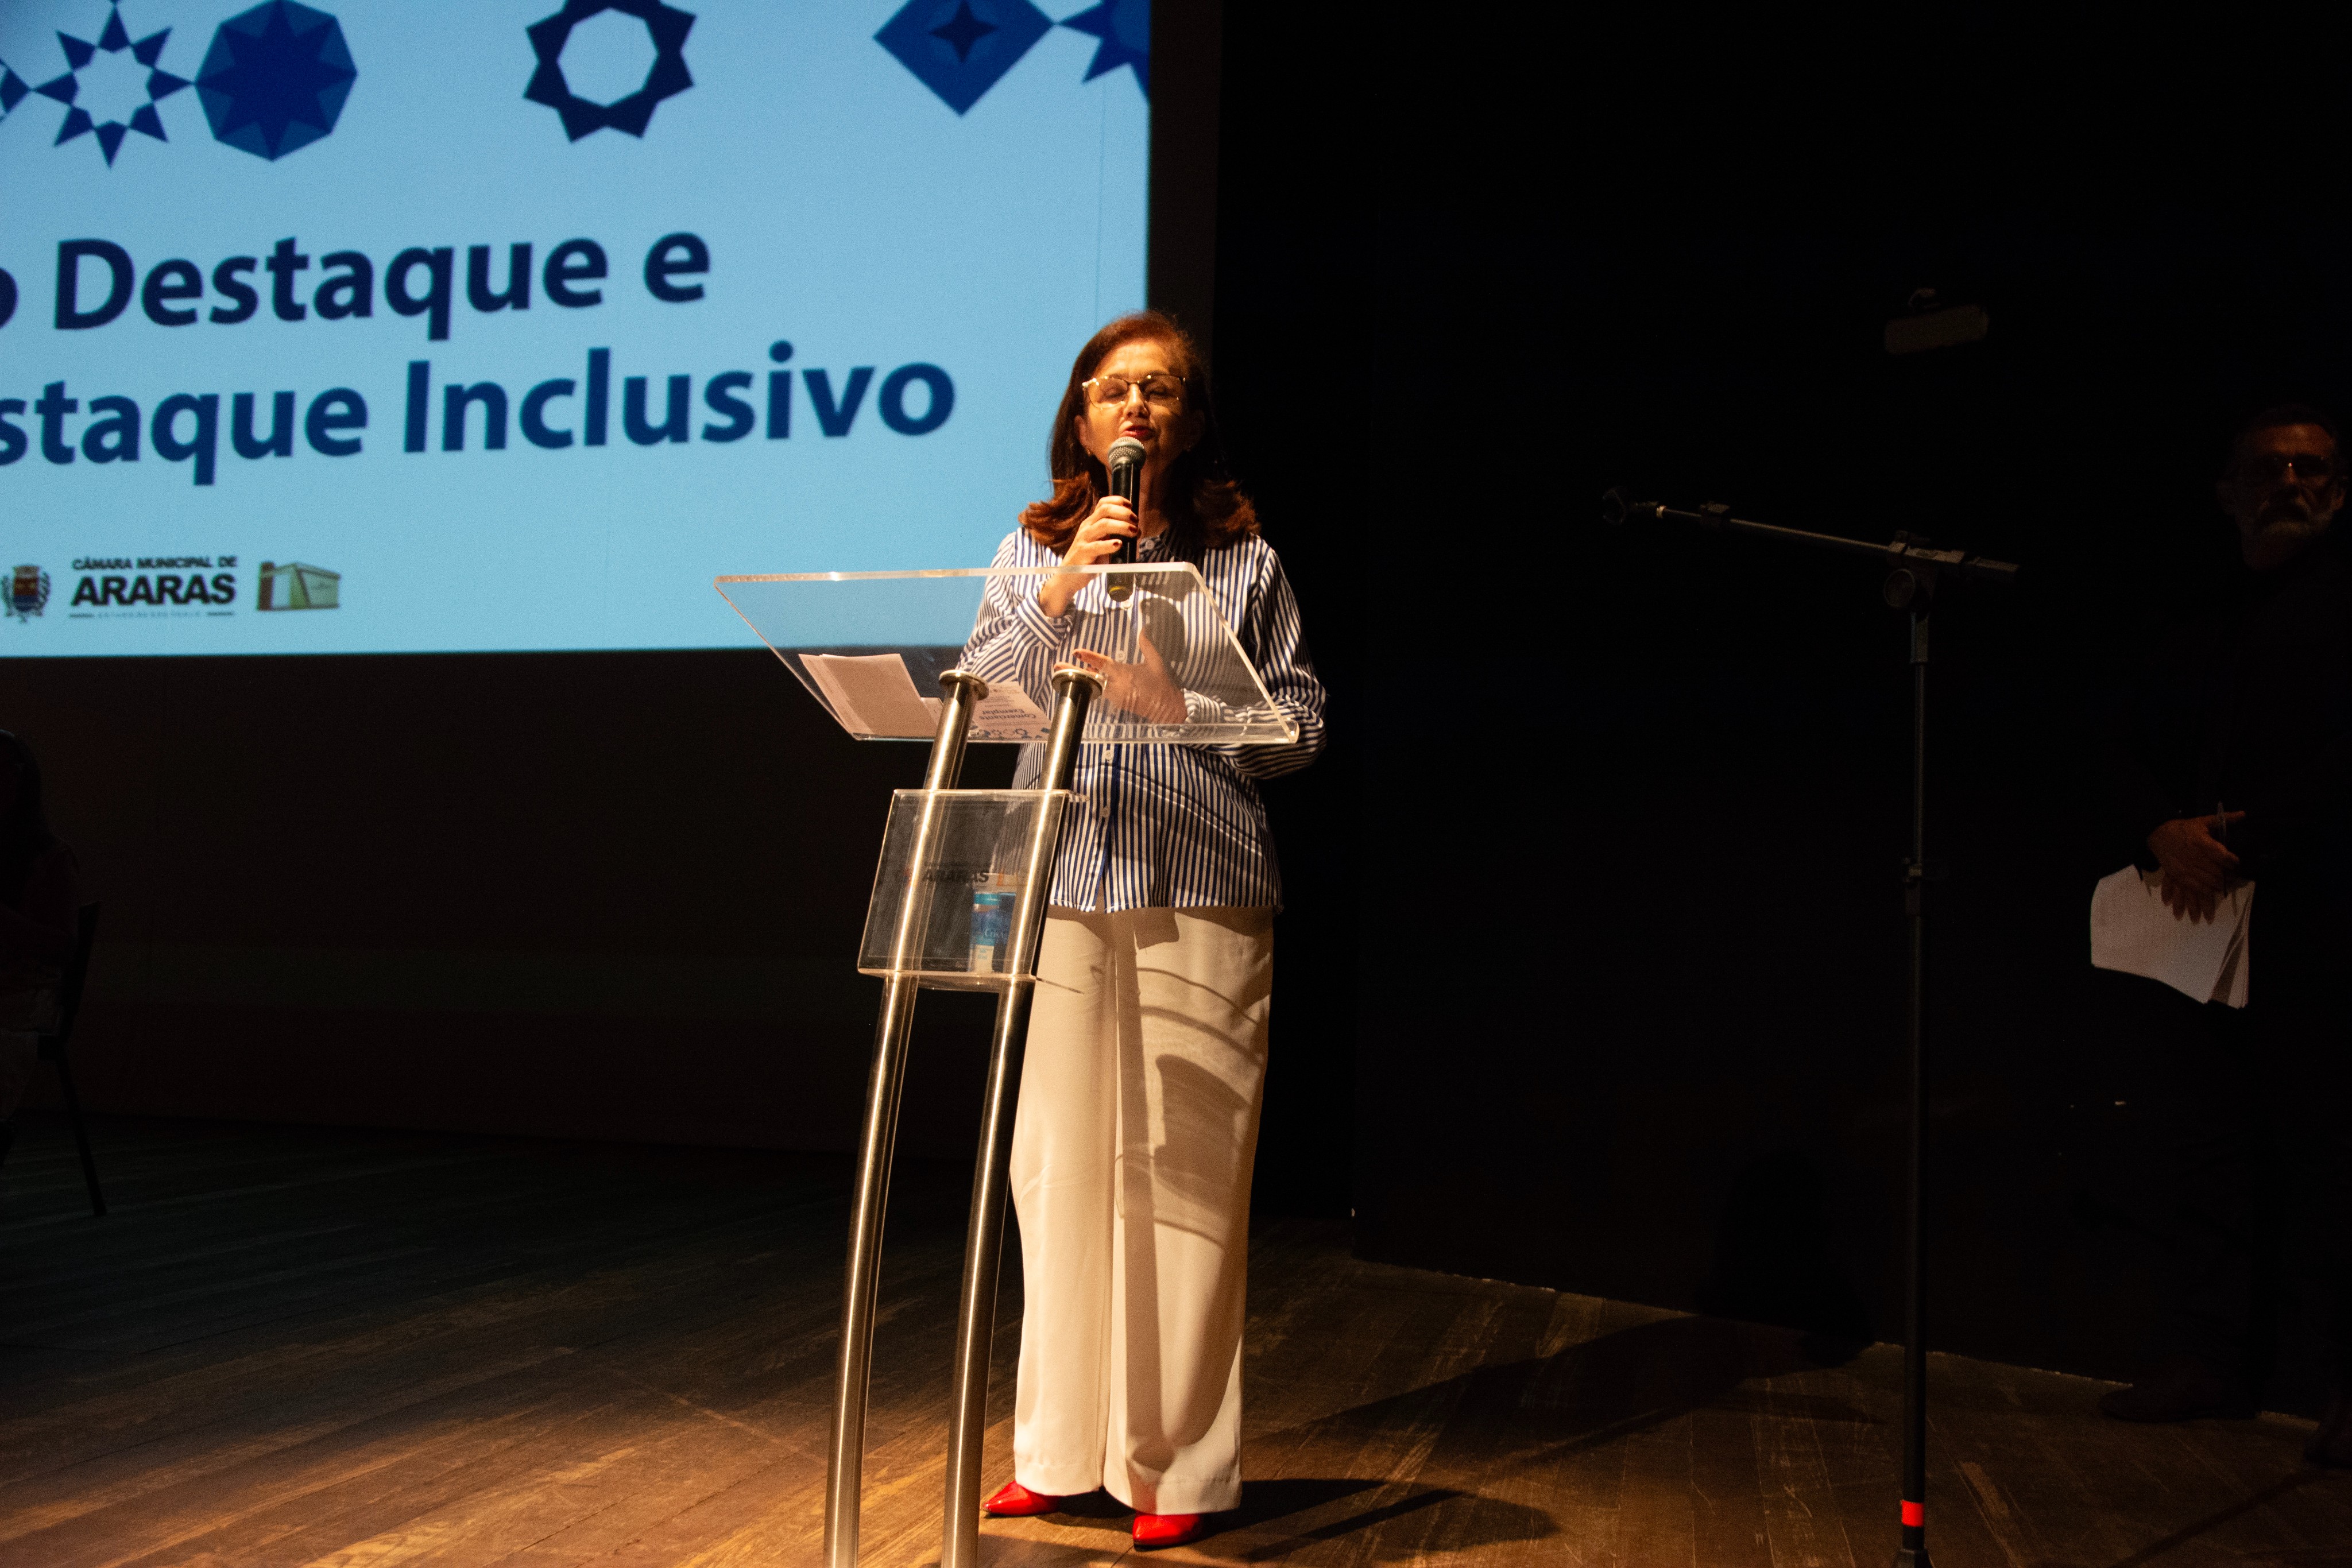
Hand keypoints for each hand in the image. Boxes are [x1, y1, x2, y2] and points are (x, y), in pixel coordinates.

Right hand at [1038, 496, 1137, 617]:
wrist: (1068, 577)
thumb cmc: (1089, 560)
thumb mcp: (1103, 544)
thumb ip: (1117, 536)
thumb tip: (1137, 532)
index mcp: (1092, 523)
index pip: (1103, 503)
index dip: (1118, 501)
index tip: (1131, 506)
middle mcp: (1087, 527)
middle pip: (1106, 510)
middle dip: (1124, 513)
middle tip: (1135, 522)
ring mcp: (1084, 539)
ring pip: (1103, 524)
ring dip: (1122, 526)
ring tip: (1133, 532)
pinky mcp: (1083, 553)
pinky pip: (1096, 546)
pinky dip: (1109, 544)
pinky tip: (1118, 545)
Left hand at [1066, 630, 1185, 722]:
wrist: (1167, 709)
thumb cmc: (1162, 684)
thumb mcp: (1156, 662)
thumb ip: (1147, 644)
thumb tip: (1145, 627)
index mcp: (1124, 673)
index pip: (1102, 664)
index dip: (1088, 657)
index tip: (1076, 652)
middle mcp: (1116, 686)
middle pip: (1091, 678)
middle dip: (1073, 672)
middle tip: (1057, 667)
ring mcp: (1115, 696)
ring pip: (1095, 685)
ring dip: (1085, 678)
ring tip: (1071, 670)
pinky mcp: (1118, 703)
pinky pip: (1103, 692)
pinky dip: (1096, 685)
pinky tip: (1091, 679)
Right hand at [2146, 812, 2244, 922]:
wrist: (2158, 833)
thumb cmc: (2184, 828)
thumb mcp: (2203, 821)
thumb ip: (2224, 819)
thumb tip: (2244, 814)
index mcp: (2202, 843)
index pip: (2224, 857)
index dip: (2234, 863)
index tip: (2239, 866)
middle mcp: (2194, 858)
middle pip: (2217, 874)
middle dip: (2228, 880)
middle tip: (2235, 882)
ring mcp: (2185, 869)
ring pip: (2205, 885)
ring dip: (2216, 892)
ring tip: (2222, 896)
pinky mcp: (2177, 876)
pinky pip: (2191, 890)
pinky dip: (2200, 897)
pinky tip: (2206, 901)